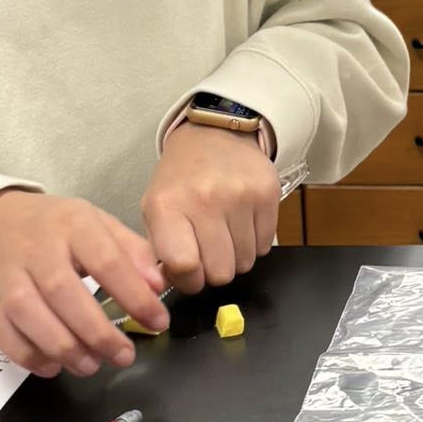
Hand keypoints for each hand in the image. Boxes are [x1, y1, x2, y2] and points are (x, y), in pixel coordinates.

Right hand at [0, 190, 167, 377]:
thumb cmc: (52, 228)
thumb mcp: (96, 224)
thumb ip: (131, 252)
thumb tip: (159, 285)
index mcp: (72, 225)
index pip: (107, 262)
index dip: (135, 296)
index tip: (157, 322)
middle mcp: (35, 248)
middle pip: (65, 293)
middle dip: (98, 332)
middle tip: (123, 356)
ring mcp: (3, 274)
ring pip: (30, 315)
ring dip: (64, 348)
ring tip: (91, 365)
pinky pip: (0, 331)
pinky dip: (27, 354)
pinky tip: (53, 366)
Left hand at [141, 123, 278, 293]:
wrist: (214, 135)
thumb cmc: (181, 180)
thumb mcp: (155, 209)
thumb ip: (160, 250)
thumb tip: (172, 285)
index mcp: (167, 205)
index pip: (184, 265)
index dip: (189, 281)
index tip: (189, 275)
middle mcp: (205, 199)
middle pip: (220, 272)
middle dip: (214, 271)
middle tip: (208, 253)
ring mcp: (240, 196)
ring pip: (246, 262)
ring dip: (235, 257)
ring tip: (224, 234)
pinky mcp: (268, 194)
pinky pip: (265, 245)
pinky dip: (253, 242)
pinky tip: (241, 223)